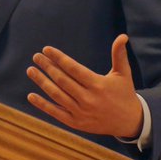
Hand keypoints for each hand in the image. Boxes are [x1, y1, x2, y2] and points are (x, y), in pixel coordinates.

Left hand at [25, 34, 142, 137]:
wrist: (130, 122)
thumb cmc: (124, 93)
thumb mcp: (123, 74)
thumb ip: (119, 54)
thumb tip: (123, 36)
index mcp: (98, 84)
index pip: (73, 68)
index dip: (58, 58)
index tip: (46, 49)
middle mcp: (88, 98)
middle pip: (62, 80)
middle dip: (47, 67)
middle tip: (36, 57)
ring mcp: (81, 112)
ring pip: (56, 95)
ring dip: (41, 82)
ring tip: (31, 70)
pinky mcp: (76, 123)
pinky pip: (55, 112)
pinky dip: (42, 104)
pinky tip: (31, 95)